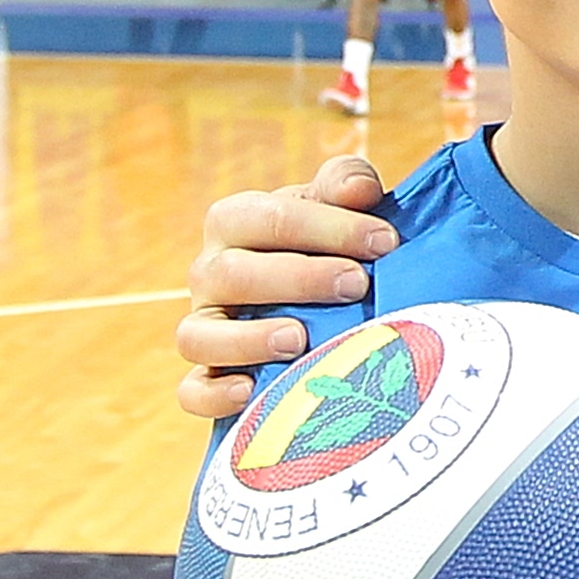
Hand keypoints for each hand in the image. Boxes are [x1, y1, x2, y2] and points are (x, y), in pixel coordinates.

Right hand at [170, 152, 398, 420]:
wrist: (321, 303)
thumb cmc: (329, 246)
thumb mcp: (338, 208)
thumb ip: (347, 184)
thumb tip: (360, 190)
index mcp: (235, 223)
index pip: (268, 217)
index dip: (329, 227)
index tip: (385, 242)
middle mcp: (210, 273)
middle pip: (231, 273)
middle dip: (298, 278)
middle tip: (357, 284)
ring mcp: (205, 328)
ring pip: (198, 335)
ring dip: (247, 339)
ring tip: (299, 339)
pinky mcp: (208, 379)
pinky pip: (192, 391)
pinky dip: (215, 394)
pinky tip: (253, 392)